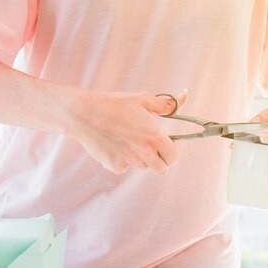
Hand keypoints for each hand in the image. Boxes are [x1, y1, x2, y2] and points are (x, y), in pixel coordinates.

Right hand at [67, 90, 186, 174]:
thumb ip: (165, 104)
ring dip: (141, 159)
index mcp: (155, 138)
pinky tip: (114, 144)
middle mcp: (144, 154)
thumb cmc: (115, 104)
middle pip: (161, 169)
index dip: (171, 152)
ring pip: (142, 167)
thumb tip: (182, 98)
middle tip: (150, 148)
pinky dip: (122, 159)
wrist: (84, 114)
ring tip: (128, 140)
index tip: (165, 146)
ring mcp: (129, 162)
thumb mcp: (143, 99)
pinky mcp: (115, 167)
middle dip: (160, 160)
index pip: (173, 157)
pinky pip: (125, 166)